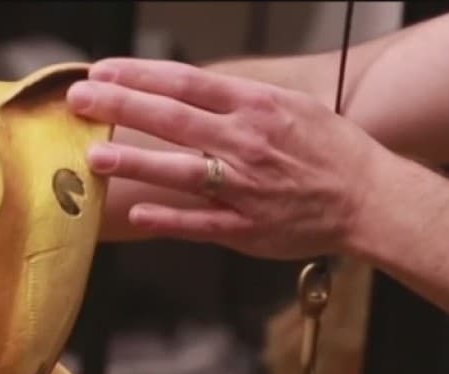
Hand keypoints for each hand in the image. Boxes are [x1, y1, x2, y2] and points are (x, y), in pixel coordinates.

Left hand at [67, 57, 380, 258]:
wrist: (369, 197)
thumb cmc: (326, 150)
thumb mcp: (288, 107)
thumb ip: (235, 101)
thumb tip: (182, 91)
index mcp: (255, 107)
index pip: (185, 82)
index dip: (139, 75)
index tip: (102, 71)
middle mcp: (246, 142)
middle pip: (173, 118)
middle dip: (120, 106)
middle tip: (79, 100)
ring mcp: (244, 186)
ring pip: (179, 171)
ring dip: (134, 162)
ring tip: (93, 156)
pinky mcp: (245, 226)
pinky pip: (198, 222)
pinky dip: (167, 218)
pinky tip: (135, 212)